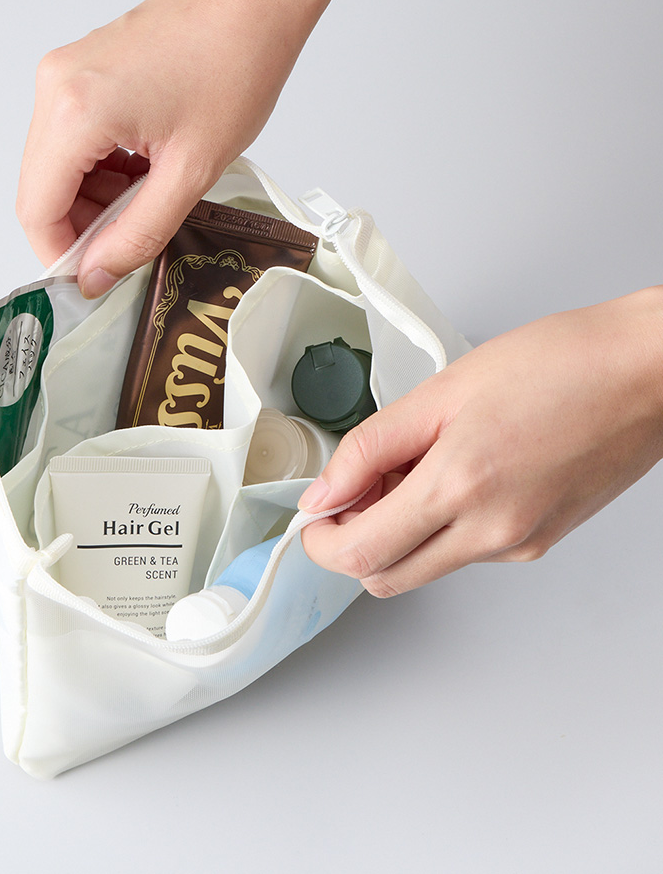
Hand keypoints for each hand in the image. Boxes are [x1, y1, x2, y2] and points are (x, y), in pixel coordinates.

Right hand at [16, 0, 342, 297]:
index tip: (91, 280)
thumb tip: (98, 274)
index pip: (37, 210)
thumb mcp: (189, 172)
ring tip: (149, 205)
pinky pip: (74, 143)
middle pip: (41, 191)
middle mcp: (57, 88)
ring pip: (58, 170)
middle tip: (129, 248)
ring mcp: (66, 77)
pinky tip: (145, 178)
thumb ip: (137, 234)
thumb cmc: (234, 61)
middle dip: (81, 231)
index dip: (60, 256)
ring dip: (96, 203)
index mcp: (75, 111)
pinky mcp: (82, 75)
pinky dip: (103, 173)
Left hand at [299, 287, 662, 596]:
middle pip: (386, 576)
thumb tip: (324, 492)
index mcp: (460, 487)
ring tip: (414, 465)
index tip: (313, 517)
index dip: (321, 542)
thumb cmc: (559, 365)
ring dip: (397, 532)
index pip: (361, 554)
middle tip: (354, 490)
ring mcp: (518, 544)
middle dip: (353, 543)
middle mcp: (492, 532)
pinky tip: (451, 473)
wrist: (645, 373)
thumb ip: (370, 448)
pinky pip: (464, 551)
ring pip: (424, 565)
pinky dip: (438, 526)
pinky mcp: (538, 542)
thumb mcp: (441, 392)